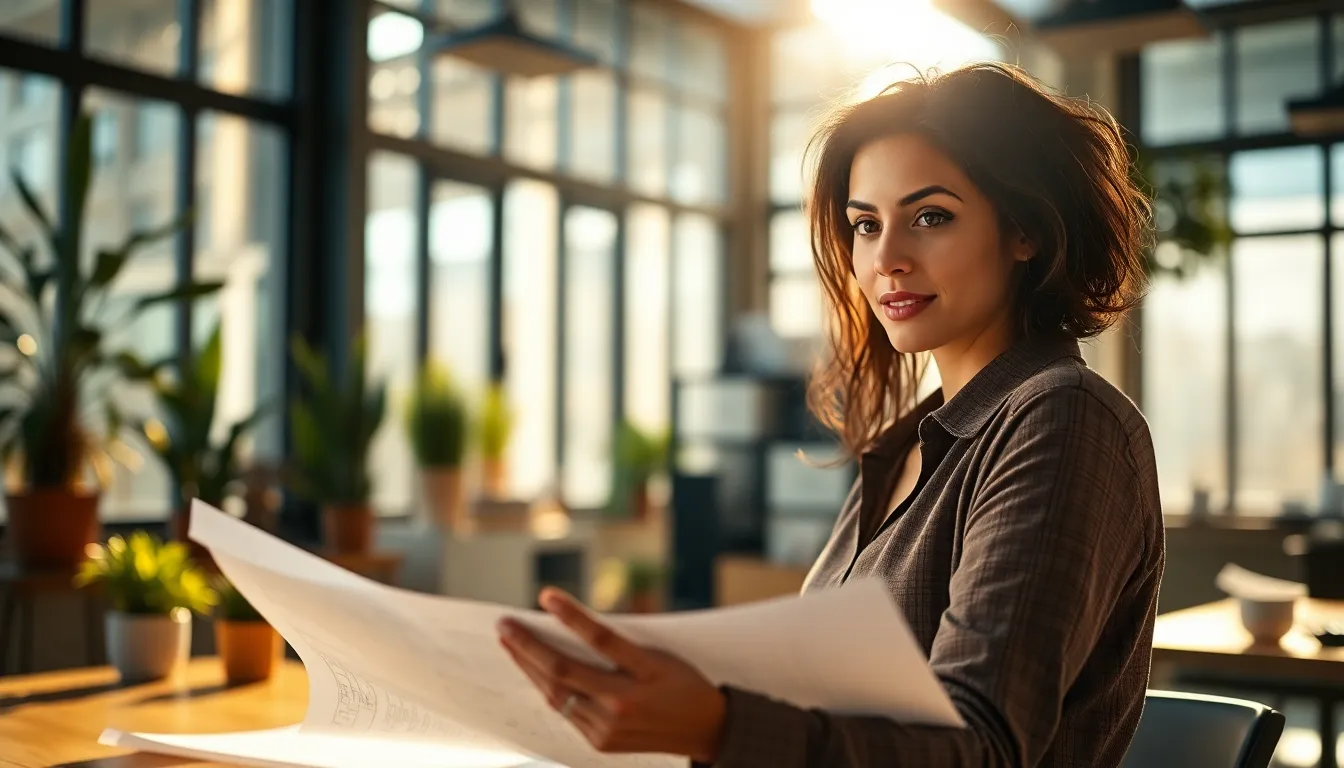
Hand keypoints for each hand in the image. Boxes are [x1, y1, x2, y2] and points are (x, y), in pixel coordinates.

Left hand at [497, 587, 726, 763]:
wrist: (704, 730)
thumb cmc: (684, 685)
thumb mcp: (660, 657)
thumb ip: (620, 644)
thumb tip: (577, 623)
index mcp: (642, 679)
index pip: (599, 641)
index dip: (571, 616)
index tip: (546, 595)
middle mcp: (621, 708)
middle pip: (563, 673)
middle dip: (528, 647)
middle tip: (505, 624)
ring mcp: (606, 730)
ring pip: (557, 695)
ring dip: (529, 668)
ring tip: (510, 643)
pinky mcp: (600, 743)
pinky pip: (566, 711)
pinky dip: (548, 688)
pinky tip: (535, 670)